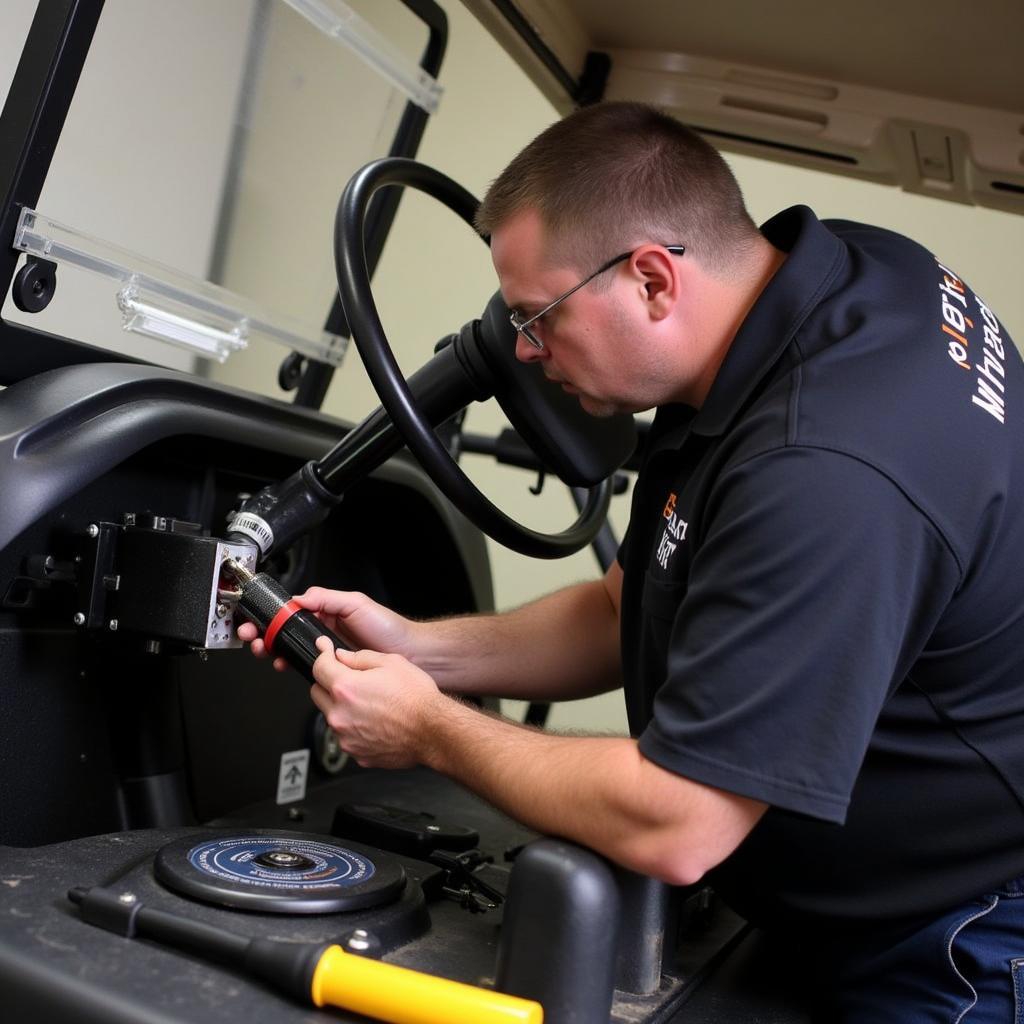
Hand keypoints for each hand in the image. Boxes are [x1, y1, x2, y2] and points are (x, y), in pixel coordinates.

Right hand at [237, 587, 412, 671]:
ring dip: (273, 650)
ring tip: (266, 652)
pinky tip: (285, 664)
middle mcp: (324, 631)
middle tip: (254, 639)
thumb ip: (328, 599)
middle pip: (285, 632)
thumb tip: (301, 598)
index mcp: (327, 612)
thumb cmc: (388, 628)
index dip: (273, 616)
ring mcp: (326, 650)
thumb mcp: (356, 604)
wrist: (407, 655)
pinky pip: (305, 667)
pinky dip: (290, 665)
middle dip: (265, 634)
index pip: (292, 612)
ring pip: (291, 649)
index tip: (259, 620)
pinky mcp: (331, 668)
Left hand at [308, 636, 442, 768]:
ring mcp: (346, 737)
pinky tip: (375, 721)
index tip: (325, 651)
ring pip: (330, 716)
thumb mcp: (392, 662)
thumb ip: (360, 657)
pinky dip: (354, 727)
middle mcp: (340, 714)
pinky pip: (346, 735)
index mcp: (346, 688)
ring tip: (370, 704)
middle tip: (349, 679)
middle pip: (317, 693)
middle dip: (328, 683)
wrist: (433, 731)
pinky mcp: (356, 753)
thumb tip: (343, 657)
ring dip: (341, 707)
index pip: (318, 667)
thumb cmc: (417, 699)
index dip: (322, 655)